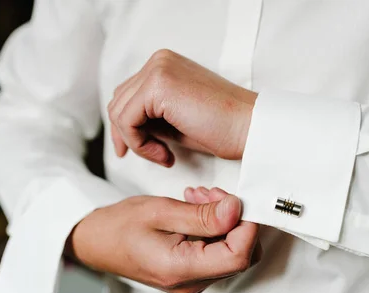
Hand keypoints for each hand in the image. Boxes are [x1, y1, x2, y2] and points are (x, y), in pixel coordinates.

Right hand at [66, 193, 259, 292]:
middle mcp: (190, 283)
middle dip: (236, 221)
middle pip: (241, 257)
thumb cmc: (119, 226)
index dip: (247, 226)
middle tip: (213, 195)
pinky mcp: (191, 275)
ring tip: (198, 198)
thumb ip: (202, 215)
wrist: (96, 242)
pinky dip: (214, 229)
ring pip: (231, 253)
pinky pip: (217, 254)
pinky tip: (196, 210)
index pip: (238, 256)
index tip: (237, 201)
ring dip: (224, 222)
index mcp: (181, 270)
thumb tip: (237, 210)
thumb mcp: (161, 211)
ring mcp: (192, 282)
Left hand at [107, 49, 257, 166]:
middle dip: (128, 136)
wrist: (250, 128)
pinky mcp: (157, 84)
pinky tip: (165, 155)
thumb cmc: (221, 128)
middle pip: (118, 102)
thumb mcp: (176, 120)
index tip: (144, 151)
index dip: (127, 128)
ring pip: (119, 111)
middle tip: (155, 156)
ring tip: (164, 156)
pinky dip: (140, 144)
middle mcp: (159, 60)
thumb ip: (150, 117)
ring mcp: (157, 69)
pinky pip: (126, 120)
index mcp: (164, 64)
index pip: (127, 95)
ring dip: (136, 142)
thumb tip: (123, 129)